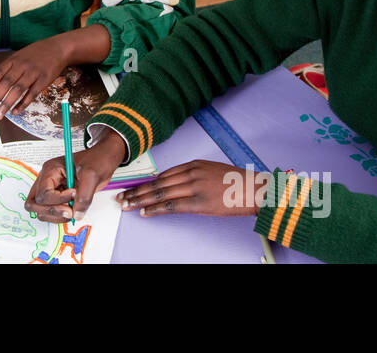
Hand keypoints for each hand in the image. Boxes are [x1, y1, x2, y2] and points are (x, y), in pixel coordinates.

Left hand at [0, 36, 69, 118]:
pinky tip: (15, 111)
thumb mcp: (19, 56)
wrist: (58, 48)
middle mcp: (22, 66)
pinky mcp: (44, 80)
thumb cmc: (36, 54)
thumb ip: (8, 69)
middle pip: (5, 84)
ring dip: (6, 104)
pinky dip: (22, 104)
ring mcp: (33, 73)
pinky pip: (32, 94)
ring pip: (17, 90)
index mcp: (13, 60)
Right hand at [24, 135, 125, 222]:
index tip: (74, 195)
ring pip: (39, 210)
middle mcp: (47, 179)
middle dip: (51, 211)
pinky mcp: (57, 197)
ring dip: (54, 216)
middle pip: (34, 203)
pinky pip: (49, 212)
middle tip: (70, 212)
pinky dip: (58, 217)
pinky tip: (72, 211)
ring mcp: (51, 189)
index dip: (58, 199)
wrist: (104, 159)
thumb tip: (76, 214)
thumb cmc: (97, 160)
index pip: (43, 192)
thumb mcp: (92, 175)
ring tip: (72, 212)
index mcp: (51, 169)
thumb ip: (84, 196)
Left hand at [117, 160, 263, 216]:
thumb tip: (177, 184)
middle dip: (136, 191)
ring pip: (160, 193)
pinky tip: (144, 212)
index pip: (163, 174)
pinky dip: (155, 209)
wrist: (254, 189)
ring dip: (140, 200)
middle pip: (157, 183)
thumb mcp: (212, 171)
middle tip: (121, 196)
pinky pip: (171, 206)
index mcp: (193, 164)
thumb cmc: (236, 183)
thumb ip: (194, 175)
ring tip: (126, 205)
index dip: (146, 182)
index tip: (133, 188)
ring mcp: (194, 187)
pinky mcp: (199, 202)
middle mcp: (190, 173)